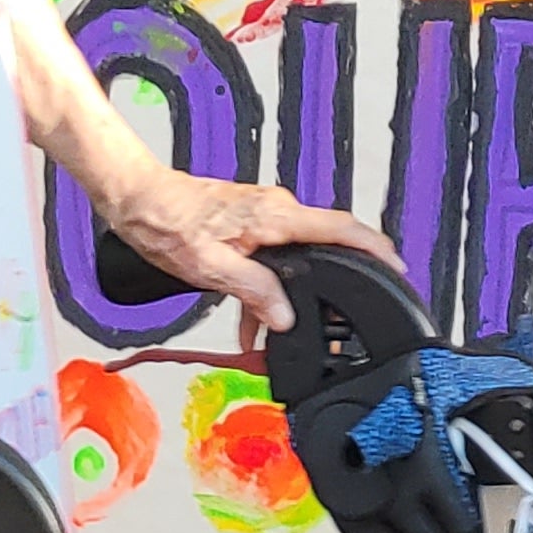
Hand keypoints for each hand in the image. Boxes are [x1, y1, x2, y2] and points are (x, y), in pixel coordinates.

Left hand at [93, 163, 398, 329]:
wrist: (136, 197)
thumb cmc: (165, 223)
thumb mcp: (210, 267)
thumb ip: (254, 291)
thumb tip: (284, 315)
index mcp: (274, 217)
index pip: (341, 228)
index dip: (374, 248)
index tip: (396, 265)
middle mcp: (275, 210)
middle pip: (322, 247)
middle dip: (326, 287)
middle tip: (330, 321)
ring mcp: (263, 214)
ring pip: (293, 259)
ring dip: (284, 296)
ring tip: (266, 335)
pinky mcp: (249, 221)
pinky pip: (272, 257)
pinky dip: (265, 288)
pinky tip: (248, 320)